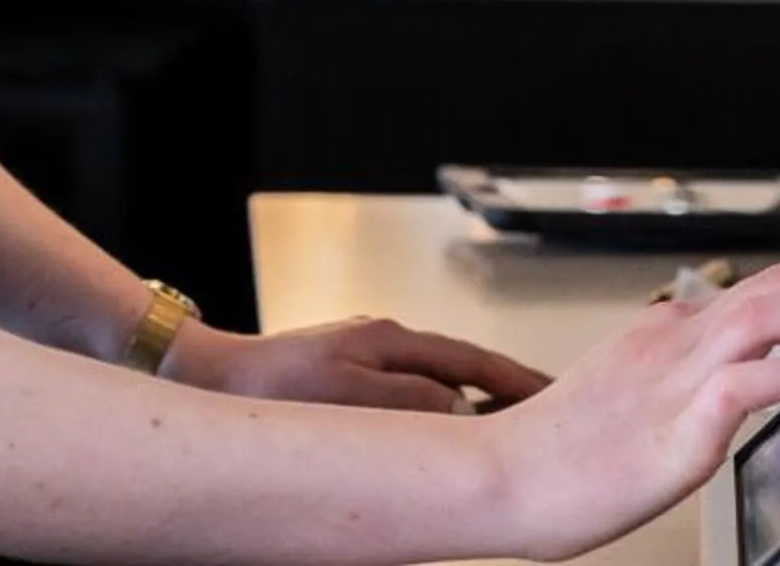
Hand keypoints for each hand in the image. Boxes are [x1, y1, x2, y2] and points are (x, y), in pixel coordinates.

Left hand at [160, 315, 551, 412]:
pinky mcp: (349, 378)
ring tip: (507, 433)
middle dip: (508, 394)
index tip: (565, 397)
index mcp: (393, 341)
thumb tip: (465, 410)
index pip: (476, 361)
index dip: (522, 382)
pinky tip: (441, 438)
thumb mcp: (350, 396)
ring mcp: (368, 359)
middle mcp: (386, 343)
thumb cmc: (272, 391)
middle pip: (464, 370)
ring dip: (474, 406)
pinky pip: (411, 398)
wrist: (214, 380)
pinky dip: (438, 415)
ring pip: (439, 385)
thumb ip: (413, 402)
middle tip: (550, 418)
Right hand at [478, 264, 779, 562]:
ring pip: (769, 313)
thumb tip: (733, 376)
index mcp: (665, 333)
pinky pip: (745, 381)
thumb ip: (682, 378)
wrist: (502, 476)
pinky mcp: (677, 424)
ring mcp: (675, 377)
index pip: (762, 288)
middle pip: (777, 286)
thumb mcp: (630, 393)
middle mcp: (674, 341)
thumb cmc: (560, 451)